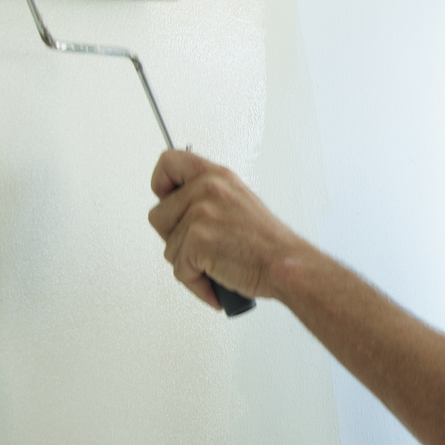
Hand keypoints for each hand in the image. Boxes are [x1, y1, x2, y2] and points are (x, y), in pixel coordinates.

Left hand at [147, 150, 301, 308]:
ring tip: (216, 264)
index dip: (160, 184)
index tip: (166, 199)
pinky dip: (196, 282)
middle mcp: (208, 188)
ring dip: (189, 264)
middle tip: (201, 247)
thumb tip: (178, 214)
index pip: (169, 162)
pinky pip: (179, 269)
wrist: (286, 265)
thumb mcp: (239, 203)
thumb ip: (207, 200)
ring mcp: (201, 213)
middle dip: (175, 238)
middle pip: (158, 215)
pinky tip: (217, 279)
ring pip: (168, 247)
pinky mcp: (197, 239)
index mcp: (217, 176)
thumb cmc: (268, 244)